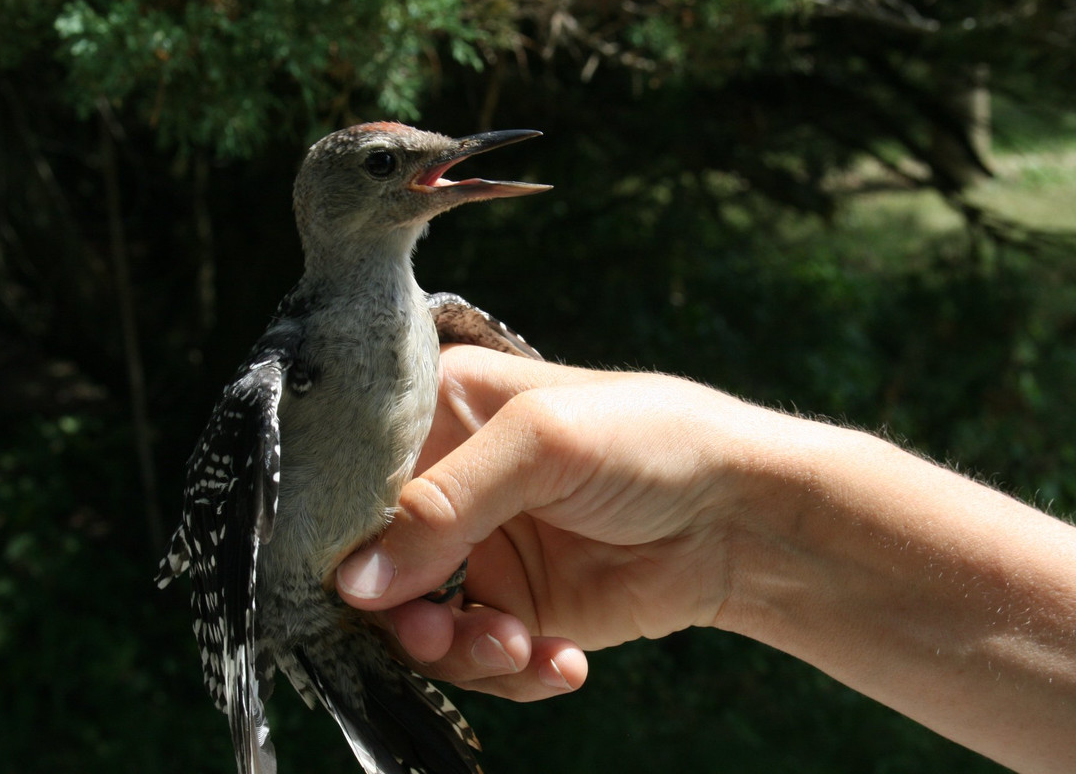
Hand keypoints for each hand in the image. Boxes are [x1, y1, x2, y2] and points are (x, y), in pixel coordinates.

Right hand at [337, 345, 764, 699]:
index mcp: (443, 413)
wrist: (740, 516)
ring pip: (420, 624)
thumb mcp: (543, 444)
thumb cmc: (650, 442)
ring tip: (516, 646)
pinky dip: (515, 671)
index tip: (351, 579)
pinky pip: (481, 660)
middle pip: (376, 562)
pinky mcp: (517, 608)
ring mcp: (481, 551)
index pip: (356, 476)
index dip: (345, 531)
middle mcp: (451, 483)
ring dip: (462, 651)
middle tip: (438, 632)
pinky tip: (565, 660)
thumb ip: (443, 506)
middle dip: (403, 611)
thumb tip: (353, 582)